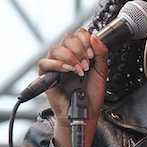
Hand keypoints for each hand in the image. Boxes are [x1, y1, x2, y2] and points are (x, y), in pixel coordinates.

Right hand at [38, 28, 109, 146]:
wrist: (85, 111)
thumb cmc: (91, 94)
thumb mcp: (102, 71)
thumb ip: (101, 53)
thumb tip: (95, 37)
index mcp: (80, 53)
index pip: (79, 34)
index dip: (86, 41)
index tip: (93, 54)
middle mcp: (67, 56)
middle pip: (67, 38)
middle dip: (79, 49)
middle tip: (87, 64)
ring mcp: (56, 65)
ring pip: (56, 48)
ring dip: (70, 57)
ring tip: (79, 71)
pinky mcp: (46, 75)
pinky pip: (45, 62)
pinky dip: (58, 64)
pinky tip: (69, 71)